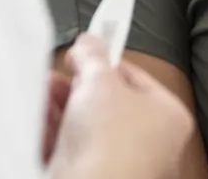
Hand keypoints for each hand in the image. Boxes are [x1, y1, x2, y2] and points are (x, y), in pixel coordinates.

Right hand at [46, 35, 193, 178]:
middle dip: (78, 84)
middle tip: (63, 71)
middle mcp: (150, 143)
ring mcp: (121, 162)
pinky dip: (55, 130)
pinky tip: (39, 114)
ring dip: (62, 104)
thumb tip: (90, 42)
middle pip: (108, 102)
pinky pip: (73, 147)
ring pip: (87, 125)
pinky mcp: (94, 175)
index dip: (106, 60)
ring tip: (45, 88)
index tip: (86, 49)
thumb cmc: (111, 143)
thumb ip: (93, 55)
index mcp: (168, 117)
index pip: (136, 77)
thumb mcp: (100, 80)